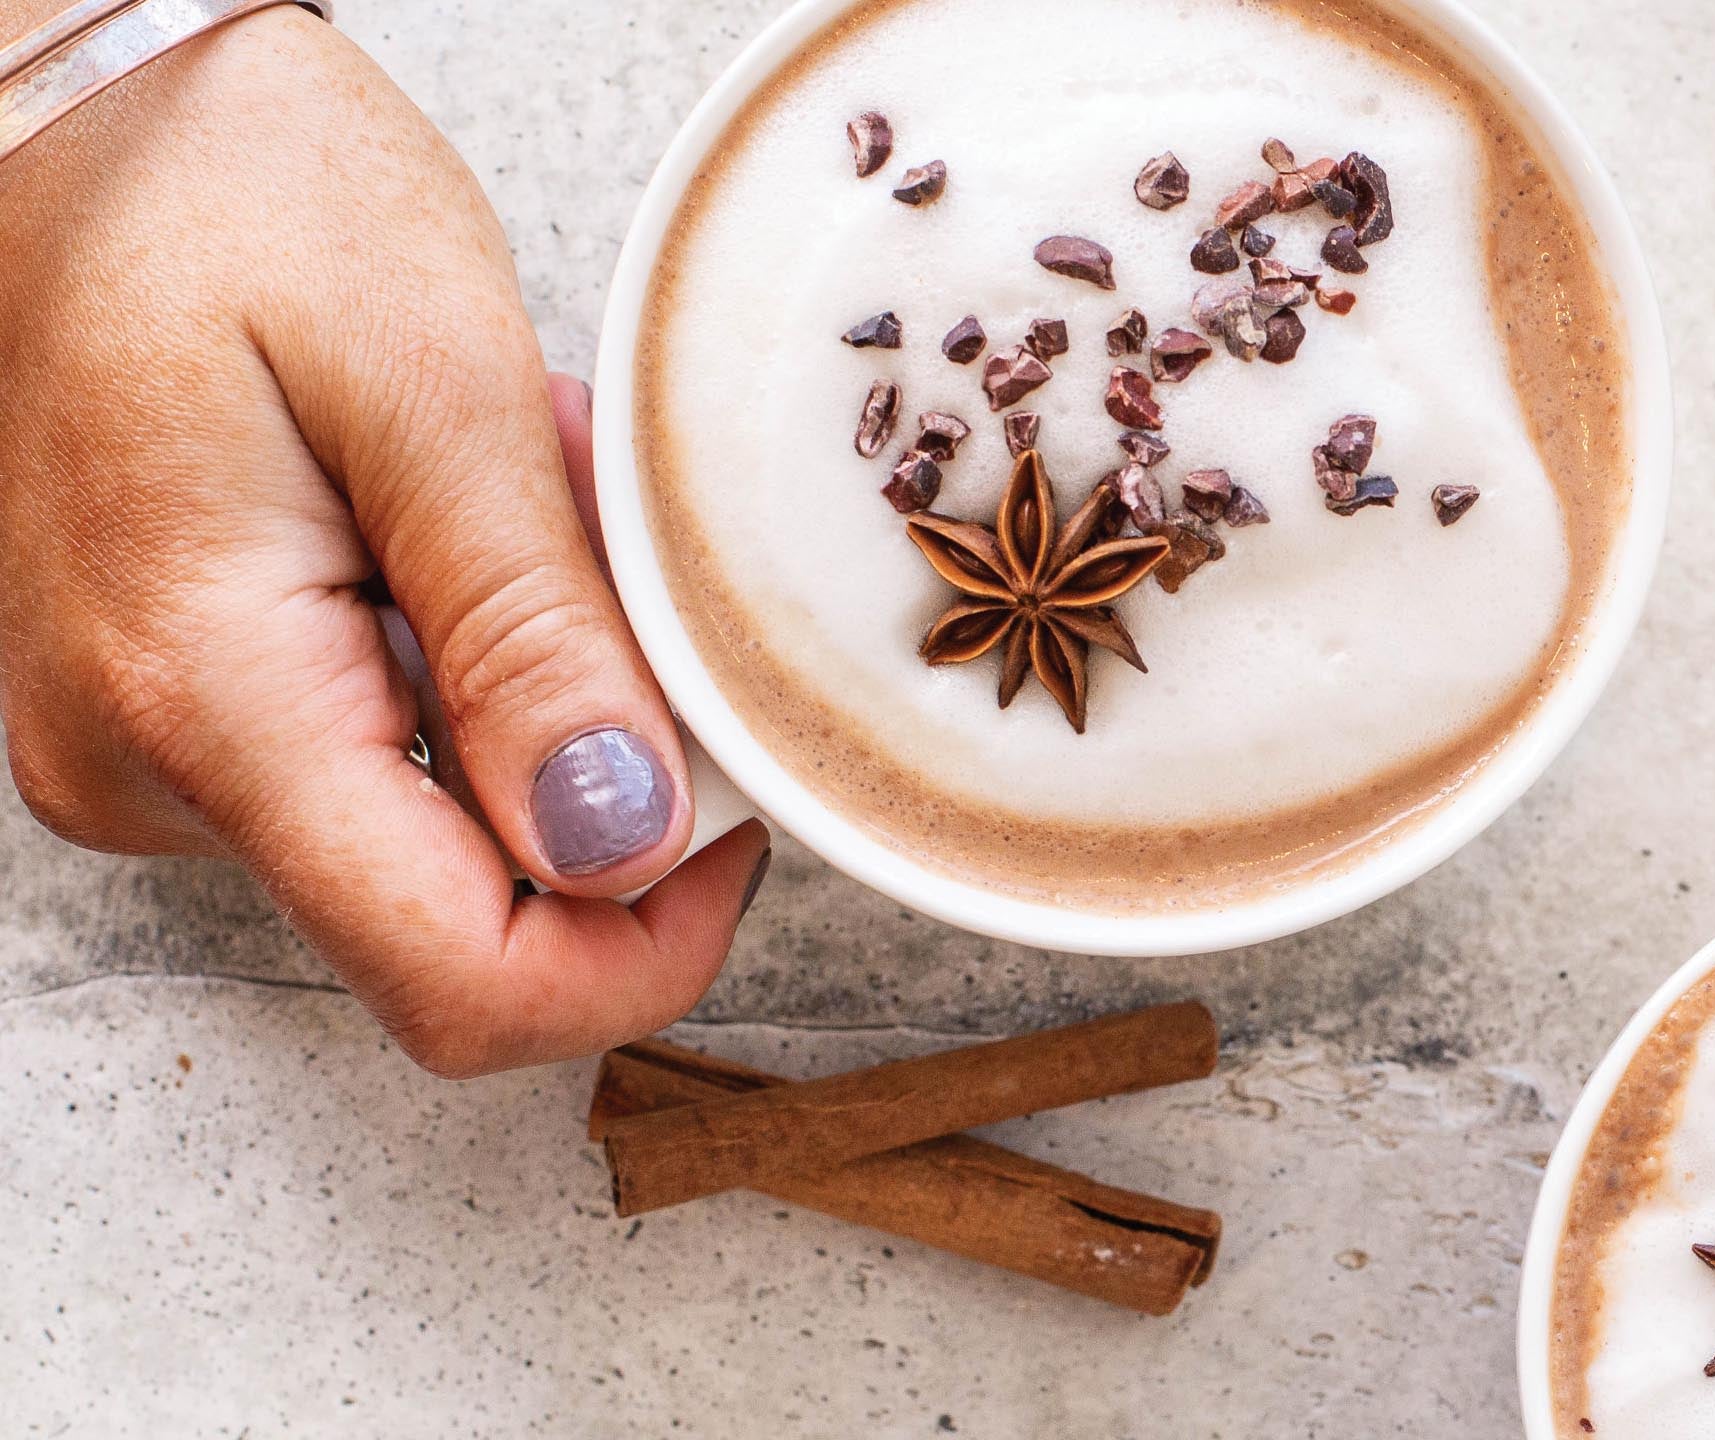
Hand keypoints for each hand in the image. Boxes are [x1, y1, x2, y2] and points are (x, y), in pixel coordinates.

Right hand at [0, 10, 769, 1076]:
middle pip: (469, 925)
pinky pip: (395, 761)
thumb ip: (533, 635)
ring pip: (451, 837)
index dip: (643, 939)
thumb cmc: (228, 198)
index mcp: (208, 701)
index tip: (734, 800)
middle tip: (596, 556)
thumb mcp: (432, 383)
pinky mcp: (189, 719)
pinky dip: (482, 661)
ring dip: (545, 694)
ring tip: (512, 498)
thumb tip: (624, 844)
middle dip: (601, 772)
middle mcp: (155, 775)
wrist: (85, 125)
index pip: (462, 982)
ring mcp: (160, 757)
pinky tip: (463, 520)